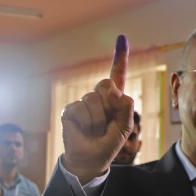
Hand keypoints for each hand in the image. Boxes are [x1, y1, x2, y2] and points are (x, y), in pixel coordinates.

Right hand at [60, 35, 134, 182]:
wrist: (90, 159)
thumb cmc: (108, 142)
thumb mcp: (125, 126)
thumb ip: (125, 106)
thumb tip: (112, 89)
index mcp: (113, 98)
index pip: (117, 74)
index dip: (119, 56)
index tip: (121, 37)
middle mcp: (97, 97)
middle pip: (106, 84)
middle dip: (109, 103)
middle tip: (106, 122)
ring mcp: (82, 102)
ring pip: (94, 100)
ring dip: (98, 120)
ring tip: (95, 130)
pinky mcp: (69, 110)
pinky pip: (81, 109)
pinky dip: (86, 123)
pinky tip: (84, 130)